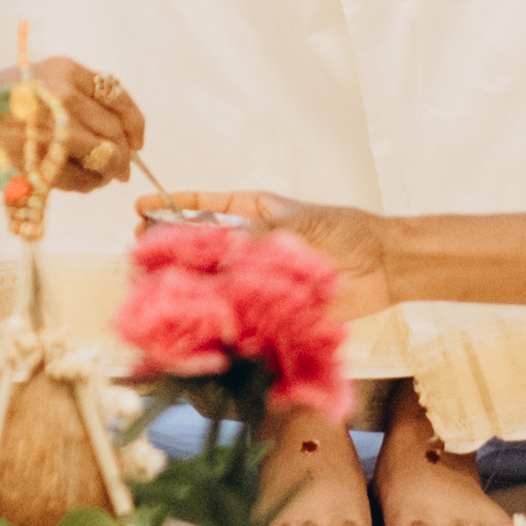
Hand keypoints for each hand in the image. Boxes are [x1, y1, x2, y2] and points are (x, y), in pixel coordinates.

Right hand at [0, 59, 147, 194]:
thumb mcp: (32, 80)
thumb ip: (72, 96)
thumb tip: (111, 127)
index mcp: (63, 71)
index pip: (117, 96)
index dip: (133, 122)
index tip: (135, 138)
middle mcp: (64, 96)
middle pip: (115, 131)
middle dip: (122, 154)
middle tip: (118, 168)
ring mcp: (55, 131)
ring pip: (105, 157)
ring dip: (105, 173)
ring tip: (95, 178)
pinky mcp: (44, 163)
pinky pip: (82, 179)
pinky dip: (85, 185)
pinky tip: (75, 184)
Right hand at [148, 193, 397, 320]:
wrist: (384, 266)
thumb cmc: (346, 232)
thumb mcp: (296, 226)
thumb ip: (255, 240)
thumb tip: (217, 254)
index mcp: (257, 213)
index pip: (208, 207)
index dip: (174, 206)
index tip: (141, 207)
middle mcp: (252, 244)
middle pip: (203, 246)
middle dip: (172, 249)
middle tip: (141, 255)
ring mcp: (258, 276)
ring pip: (215, 279)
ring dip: (187, 284)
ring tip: (155, 289)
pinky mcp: (270, 305)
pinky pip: (238, 309)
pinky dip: (217, 314)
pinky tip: (192, 318)